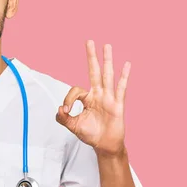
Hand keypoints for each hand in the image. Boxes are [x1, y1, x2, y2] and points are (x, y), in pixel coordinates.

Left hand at [56, 40, 130, 157]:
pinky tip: (127, 65)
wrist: (104, 146)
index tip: (66, 110)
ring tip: (106, 46)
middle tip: (89, 41)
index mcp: (87, 98)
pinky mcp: (118, 105)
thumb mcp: (73, 126)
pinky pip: (121, 88)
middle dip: (91, 57)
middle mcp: (98, 94)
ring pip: (107, 76)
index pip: (76, 90)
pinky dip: (124, 77)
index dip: (69, 98)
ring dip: (107, 61)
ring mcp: (109, 98)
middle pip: (94, 72)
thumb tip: (60, 108)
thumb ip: (63, 118)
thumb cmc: (91, 134)